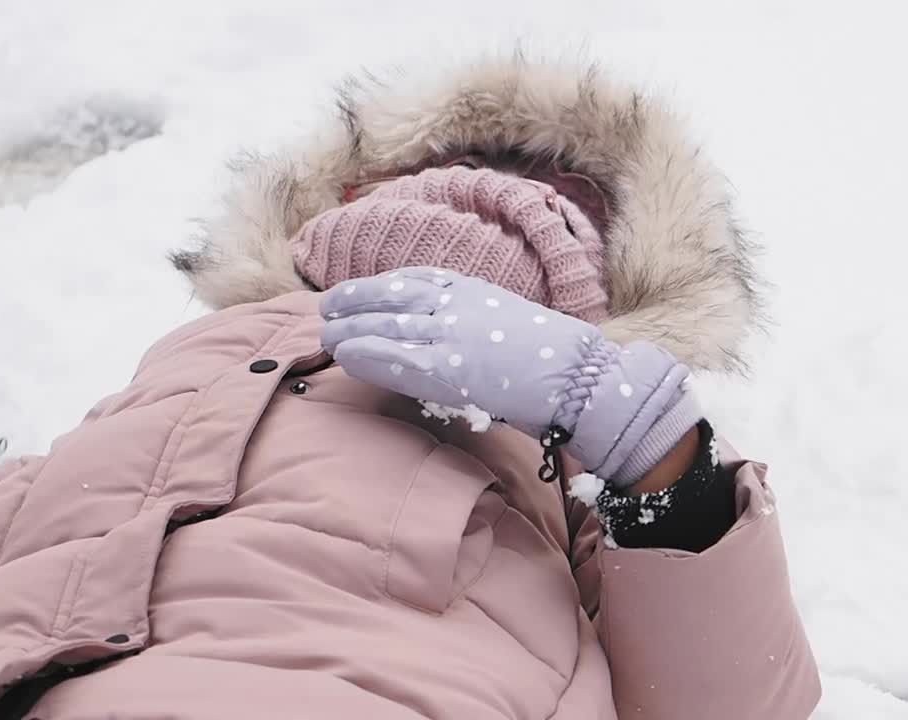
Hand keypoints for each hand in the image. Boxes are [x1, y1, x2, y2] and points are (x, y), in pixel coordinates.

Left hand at [320, 268, 699, 485]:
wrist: (580, 376)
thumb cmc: (556, 359)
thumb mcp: (512, 324)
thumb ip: (481, 326)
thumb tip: (460, 343)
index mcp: (476, 290)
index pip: (419, 278)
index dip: (384, 284)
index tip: (361, 288)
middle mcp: (458, 305)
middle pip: (393, 295)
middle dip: (355, 300)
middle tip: (327, 309)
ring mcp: (450, 335)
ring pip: (386, 325)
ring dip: (351, 329)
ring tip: (326, 335)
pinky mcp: (446, 369)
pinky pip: (394, 359)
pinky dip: (365, 356)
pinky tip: (344, 357)